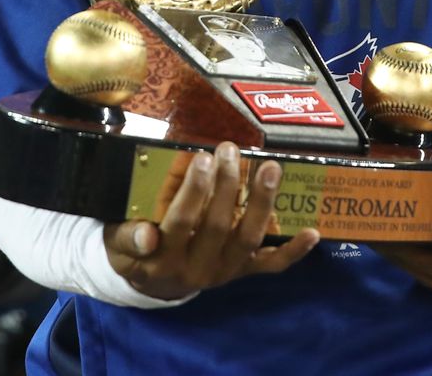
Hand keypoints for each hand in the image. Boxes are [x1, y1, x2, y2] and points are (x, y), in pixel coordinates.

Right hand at [103, 142, 318, 300]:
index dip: (192, 193)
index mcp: (163, 259)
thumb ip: (127, 236)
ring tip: (269, 168)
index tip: (202, 158)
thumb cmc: (133, 248)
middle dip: (227, 185)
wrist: (152, 282)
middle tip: (229, 149)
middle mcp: (197, 270)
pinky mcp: (242, 273)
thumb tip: (146, 235)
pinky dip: (293, 251)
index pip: (180, 223)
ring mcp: (224, 272)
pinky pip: (270, 265)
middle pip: (218, 226)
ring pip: (248, 240)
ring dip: (262, 203)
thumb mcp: (118, 242)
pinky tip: (313, 233)